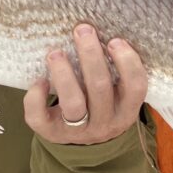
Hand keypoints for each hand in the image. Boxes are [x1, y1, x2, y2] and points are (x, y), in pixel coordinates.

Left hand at [24, 24, 147, 145]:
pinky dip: (36, 97)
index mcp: (125, 110)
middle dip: (90, 56)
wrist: (83, 143)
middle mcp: (105, 123)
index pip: (135, 88)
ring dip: (64, 74)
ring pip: (73, 104)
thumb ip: (115, 72)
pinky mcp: (52, 133)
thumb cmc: (101, 105)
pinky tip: (39, 80)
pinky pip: (40, 117)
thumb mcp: (117, 95)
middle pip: (100, 88)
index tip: (115, 40)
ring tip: (55, 53)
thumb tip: (102, 29)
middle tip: (82, 30)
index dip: (128, 63)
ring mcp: (78, 131)